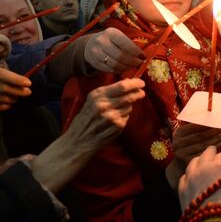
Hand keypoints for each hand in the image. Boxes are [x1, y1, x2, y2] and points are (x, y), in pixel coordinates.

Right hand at [0, 65, 30, 114]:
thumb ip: (7, 76)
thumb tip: (26, 83)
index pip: (2, 75)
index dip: (16, 79)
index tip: (29, 83)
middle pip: (3, 88)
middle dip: (18, 91)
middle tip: (28, 92)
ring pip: (1, 99)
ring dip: (13, 99)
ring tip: (16, 98)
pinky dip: (6, 106)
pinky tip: (8, 104)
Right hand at [32, 78, 145, 192]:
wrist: (79, 140)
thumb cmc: (86, 117)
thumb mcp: (92, 100)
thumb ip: (109, 91)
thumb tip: (128, 82)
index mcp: (97, 95)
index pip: (122, 86)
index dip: (134, 83)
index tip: (141, 82)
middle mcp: (104, 105)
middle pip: (129, 96)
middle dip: (138, 93)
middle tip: (141, 92)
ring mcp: (112, 117)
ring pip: (130, 107)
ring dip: (129, 106)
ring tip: (118, 110)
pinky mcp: (117, 127)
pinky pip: (127, 117)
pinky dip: (124, 116)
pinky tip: (115, 119)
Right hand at [84, 27, 144, 72]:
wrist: (91, 44)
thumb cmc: (111, 40)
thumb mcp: (118, 36)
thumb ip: (129, 43)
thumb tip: (143, 56)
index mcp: (111, 33)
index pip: (126, 44)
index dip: (136, 52)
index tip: (143, 56)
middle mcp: (102, 42)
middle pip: (120, 56)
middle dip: (133, 62)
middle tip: (139, 63)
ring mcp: (96, 53)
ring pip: (115, 65)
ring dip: (127, 67)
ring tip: (133, 66)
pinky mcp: (95, 63)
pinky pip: (110, 70)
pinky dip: (120, 70)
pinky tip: (124, 68)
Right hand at [173, 124, 220, 164]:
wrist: (181, 162)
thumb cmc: (189, 143)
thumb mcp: (188, 134)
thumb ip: (196, 125)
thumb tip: (212, 116)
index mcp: (178, 133)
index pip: (193, 127)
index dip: (206, 124)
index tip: (218, 121)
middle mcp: (178, 143)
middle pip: (199, 136)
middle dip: (213, 131)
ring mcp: (182, 154)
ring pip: (203, 145)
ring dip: (216, 139)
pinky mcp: (188, 162)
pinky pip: (204, 153)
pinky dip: (214, 147)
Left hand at [178, 146, 220, 214]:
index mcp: (220, 165)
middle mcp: (203, 168)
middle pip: (207, 153)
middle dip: (212, 152)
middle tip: (215, 152)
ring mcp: (190, 179)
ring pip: (193, 162)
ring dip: (199, 161)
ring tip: (202, 162)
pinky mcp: (182, 191)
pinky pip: (184, 177)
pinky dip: (189, 175)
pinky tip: (192, 177)